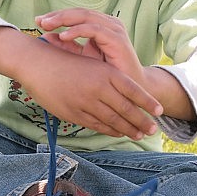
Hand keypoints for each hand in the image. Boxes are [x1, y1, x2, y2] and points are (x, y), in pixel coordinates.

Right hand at [18, 39, 162, 139]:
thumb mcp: (91, 64)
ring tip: (138, 134)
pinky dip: (109, 130)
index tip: (159, 111)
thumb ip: (109, 79)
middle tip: (152, 130)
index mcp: (105, 72)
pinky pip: (96, 125)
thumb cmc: (65, 61)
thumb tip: (128, 94)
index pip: (133, 90)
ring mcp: (86, 102)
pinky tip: (117, 133)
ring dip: (128, 129)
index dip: (147, 102)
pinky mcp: (74, 113)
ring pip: (112, 120)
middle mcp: (98, 88)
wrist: (37, 64)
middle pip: (126, 108)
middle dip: (141, 121)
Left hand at [36, 8, 146, 86]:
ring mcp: (114, 30)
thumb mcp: (83, 58)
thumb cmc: (108, 75)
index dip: (57, 16)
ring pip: (86, 16)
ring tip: (47, 24)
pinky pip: (95, 30)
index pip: (75, 14)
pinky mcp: (118, 40)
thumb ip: (67, 47)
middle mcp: (108, 24)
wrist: (132, 90)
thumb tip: (46, 36)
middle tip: (40, 20)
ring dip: (64, 19)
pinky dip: (78, 30)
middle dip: (58, 15)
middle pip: (79, 12)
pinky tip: (63, 35)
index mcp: (100, 26)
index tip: (38, 21)